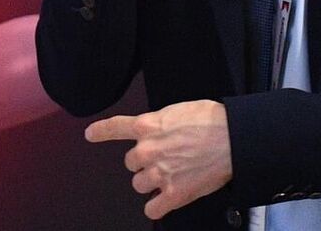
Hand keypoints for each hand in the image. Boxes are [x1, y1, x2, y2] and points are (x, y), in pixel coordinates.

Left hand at [86, 101, 231, 219]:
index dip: (100, 132)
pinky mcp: (174, 194)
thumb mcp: (175, 112)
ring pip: (139, 185)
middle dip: (143, 162)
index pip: (115, 127)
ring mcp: (159, 174)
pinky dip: (156, 207)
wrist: (230, 139)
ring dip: (150, 183)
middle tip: (162, 158)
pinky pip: (152, 209)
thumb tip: (155, 132)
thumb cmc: (209, 121)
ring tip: (167, 176)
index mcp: (147, 125)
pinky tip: (163, 201)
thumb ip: (158, 124)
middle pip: (130, 163)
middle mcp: (147, 150)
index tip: (90, 134)